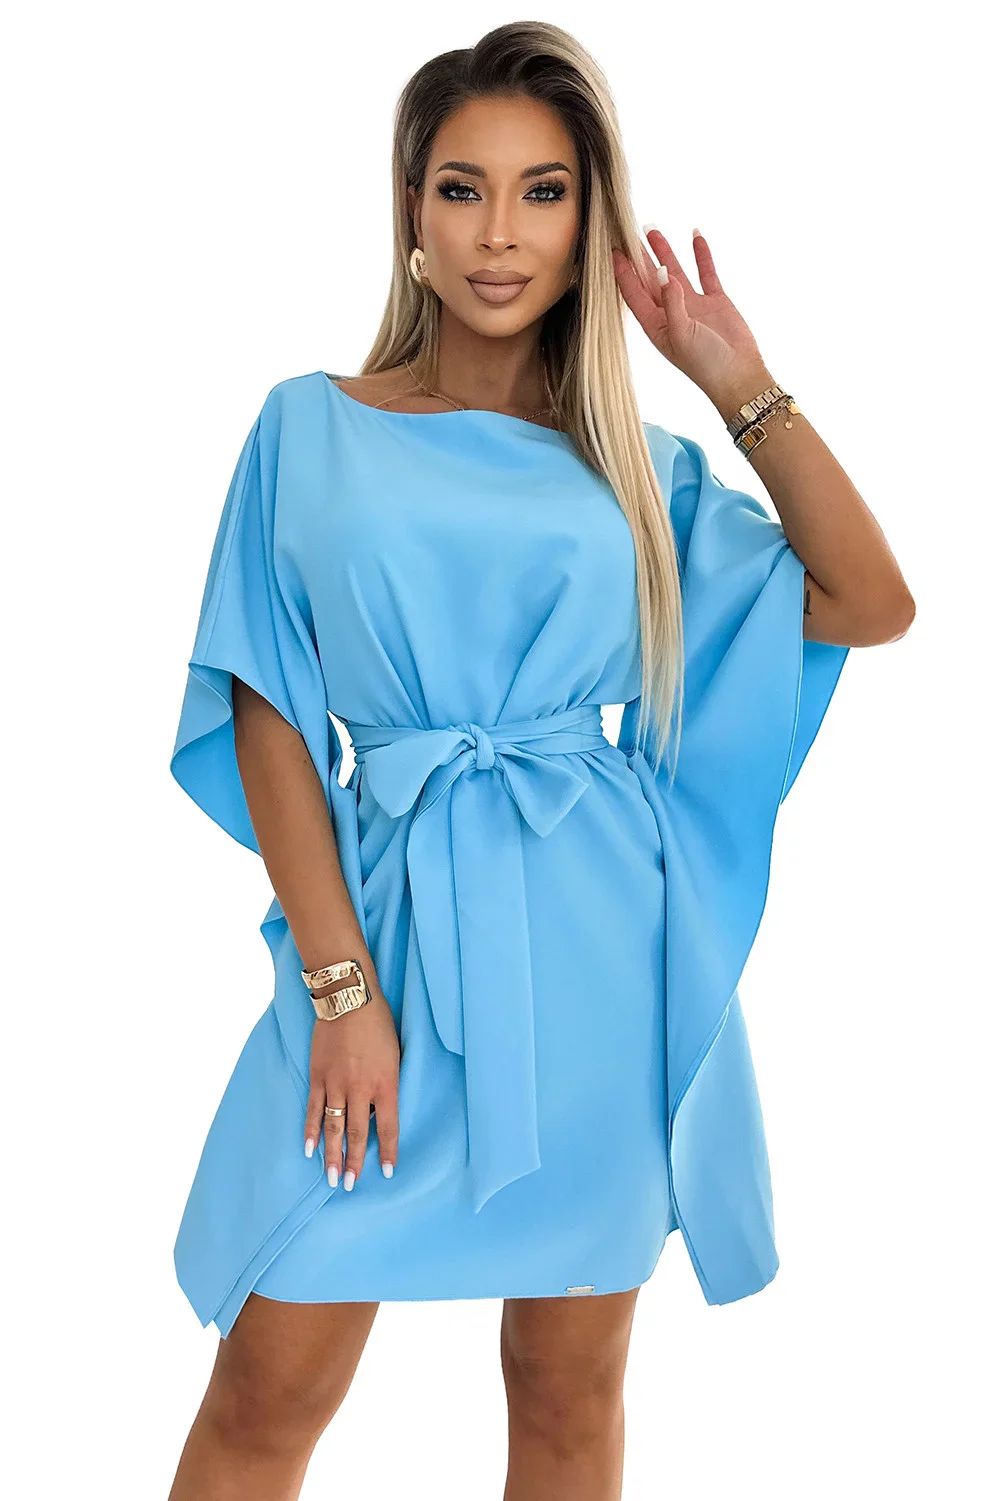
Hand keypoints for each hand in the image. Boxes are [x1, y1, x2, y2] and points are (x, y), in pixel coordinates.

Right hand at [304, 988, 400, 1190]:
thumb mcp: (394, 1055)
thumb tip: (377, 1111)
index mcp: (385, 1083)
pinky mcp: (317, 1076)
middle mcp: (360, 1088)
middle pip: (358, 1133)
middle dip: (355, 1162)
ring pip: (333, 1127)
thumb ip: (386, 1084)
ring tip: (332, 1178)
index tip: (388, 1173)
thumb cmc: (378, 1023)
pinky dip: (310, 1131)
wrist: (349, 998)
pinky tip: (309, 1149)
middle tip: (351, 1186)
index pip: (389, 1126)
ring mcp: (336, 1083)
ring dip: (332, 1155)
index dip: (389, 1151)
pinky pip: (313, 1109)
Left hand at [613, 228, 772, 412]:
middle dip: (639, 257)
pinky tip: (695, 235)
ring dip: (664, 251)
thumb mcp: (682, 335)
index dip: (623, 272)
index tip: (613, 249)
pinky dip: (701, 255)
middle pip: (650, 279)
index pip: (634, 294)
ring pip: (675, 271)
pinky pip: (706, 272)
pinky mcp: (714, 301)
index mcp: (656, 325)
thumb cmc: (705, 364)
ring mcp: (693, 305)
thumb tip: (664, 272)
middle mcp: (671, 313)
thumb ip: (672, 303)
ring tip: (652, 229)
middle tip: (626, 231)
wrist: (738, 374)